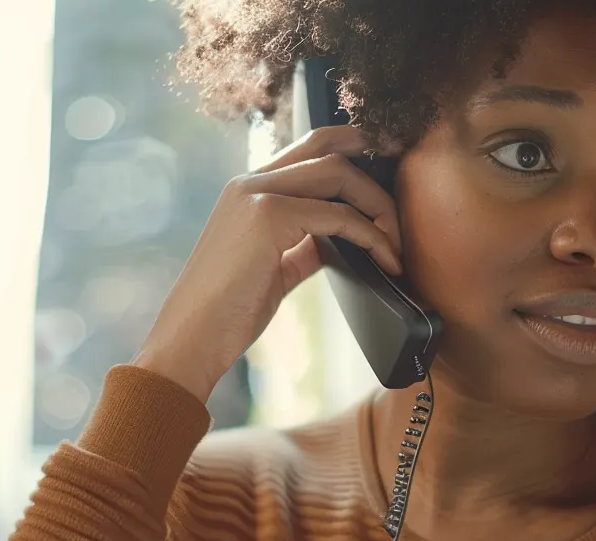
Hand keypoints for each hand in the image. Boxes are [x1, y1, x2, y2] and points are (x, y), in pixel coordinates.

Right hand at [133, 125, 401, 401]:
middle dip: (373, 158)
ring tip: (397, 242)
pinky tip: (386, 261)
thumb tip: (342, 240)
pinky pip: (339, 215)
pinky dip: (372, 235)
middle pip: (326, 146)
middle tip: (404, 185)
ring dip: (378, 204)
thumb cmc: (227, 314)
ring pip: (338, 172)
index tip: (385, 160)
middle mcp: (249, 182)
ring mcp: (256, 195)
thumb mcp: (272, 269)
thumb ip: (303, 245)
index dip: (351, 148)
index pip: (307, 148)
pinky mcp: (268, 217)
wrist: (191, 339)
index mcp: (246, 190)